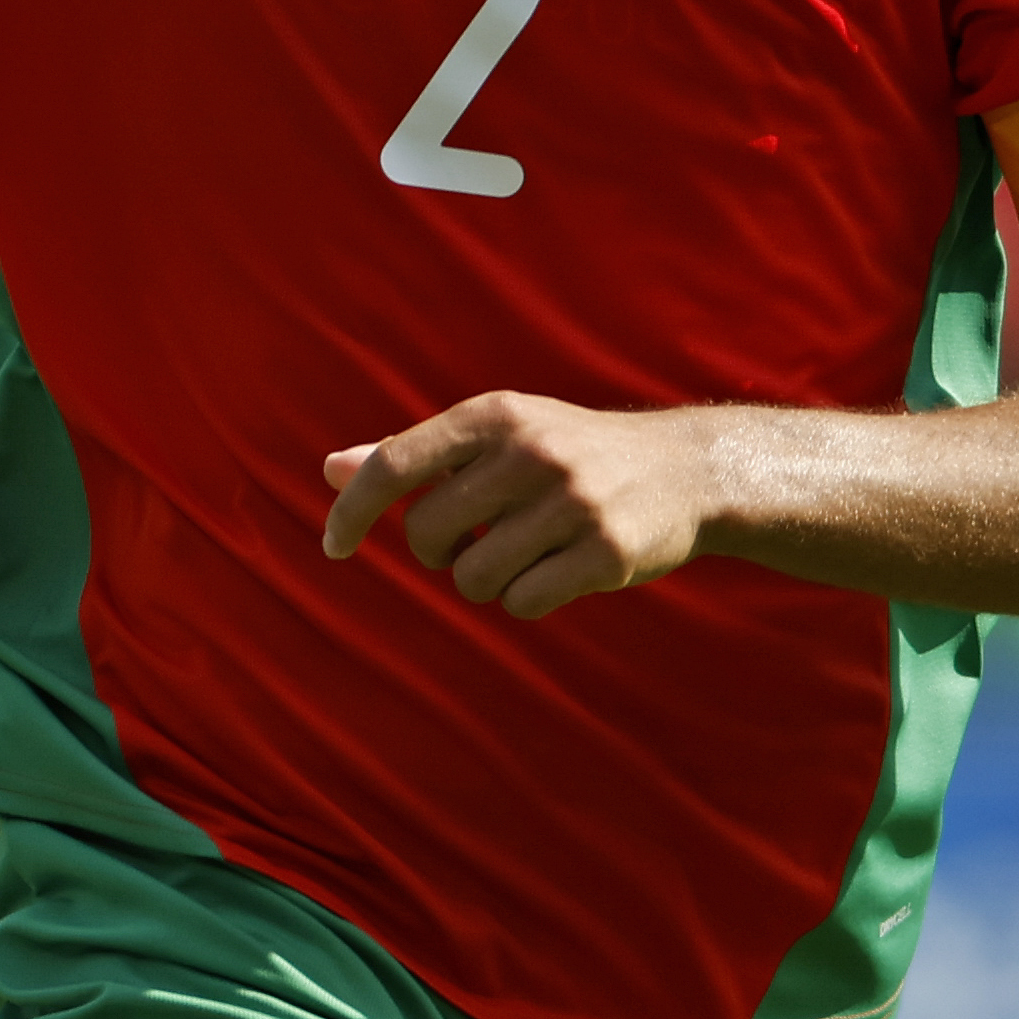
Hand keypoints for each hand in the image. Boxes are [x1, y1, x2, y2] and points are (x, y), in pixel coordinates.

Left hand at [320, 394, 720, 618]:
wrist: (686, 470)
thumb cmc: (569, 453)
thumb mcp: (497, 434)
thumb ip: (414, 453)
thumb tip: (331, 469)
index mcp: (495, 414)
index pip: (394, 464)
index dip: (352, 510)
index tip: (334, 546)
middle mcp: (530, 451)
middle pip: (427, 535)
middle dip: (441, 554)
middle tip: (478, 540)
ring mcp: (572, 502)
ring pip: (472, 579)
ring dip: (487, 581)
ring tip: (525, 554)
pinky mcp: (606, 552)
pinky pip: (522, 604)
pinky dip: (528, 599)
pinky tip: (559, 572)